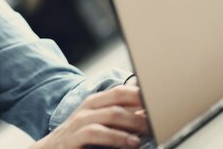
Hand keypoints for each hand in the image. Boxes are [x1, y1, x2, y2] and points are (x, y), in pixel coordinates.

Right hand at [31, 85, 148, 148]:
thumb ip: (118, 116)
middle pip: (118, 99)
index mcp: (95, 102)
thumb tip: (146, 111)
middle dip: (141, 108)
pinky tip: (132, 143)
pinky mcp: (74, 137)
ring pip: (111, 114)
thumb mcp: (99, 123)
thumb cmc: (79, 137)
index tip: (161, 100)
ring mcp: (80, 121)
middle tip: (159, 118)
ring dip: (133, 122)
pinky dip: (117, 137)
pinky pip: (96, 133)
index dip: (141, 93)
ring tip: (149, 131)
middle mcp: (88, 108)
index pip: (121, 91)